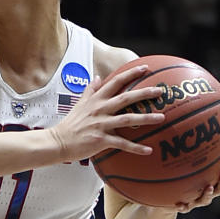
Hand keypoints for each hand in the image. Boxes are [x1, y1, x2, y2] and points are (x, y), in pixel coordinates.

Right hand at [50, 63, 166, 161]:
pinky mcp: (100, 140)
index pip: (115, 82)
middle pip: (126, 98)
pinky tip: (148, 150)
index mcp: (96, 100)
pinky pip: (122, 143)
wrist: (58, 142)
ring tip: (161, 118)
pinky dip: (136, 147)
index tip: (145, 68)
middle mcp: (100, 110)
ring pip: (127, 119)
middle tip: (160, 91)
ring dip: (146, 118)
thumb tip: (96, 77)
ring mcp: (101, 125)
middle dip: (144, 93)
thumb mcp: (79, 104)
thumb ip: (89, 90)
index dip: (130, 74)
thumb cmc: (70, 124)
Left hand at [173, 151, 219, 212]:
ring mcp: (197, 201)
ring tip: (208, 187)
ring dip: (208, 194)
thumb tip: (191, 124)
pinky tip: (179, 204)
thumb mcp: (185, 163)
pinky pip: (185, 208)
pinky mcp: (185, 207)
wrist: (168, 199)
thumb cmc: (180, 177)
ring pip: (206, 200)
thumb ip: (190, 150)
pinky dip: (183, 207)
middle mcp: (208, 191)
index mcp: (212, 180)